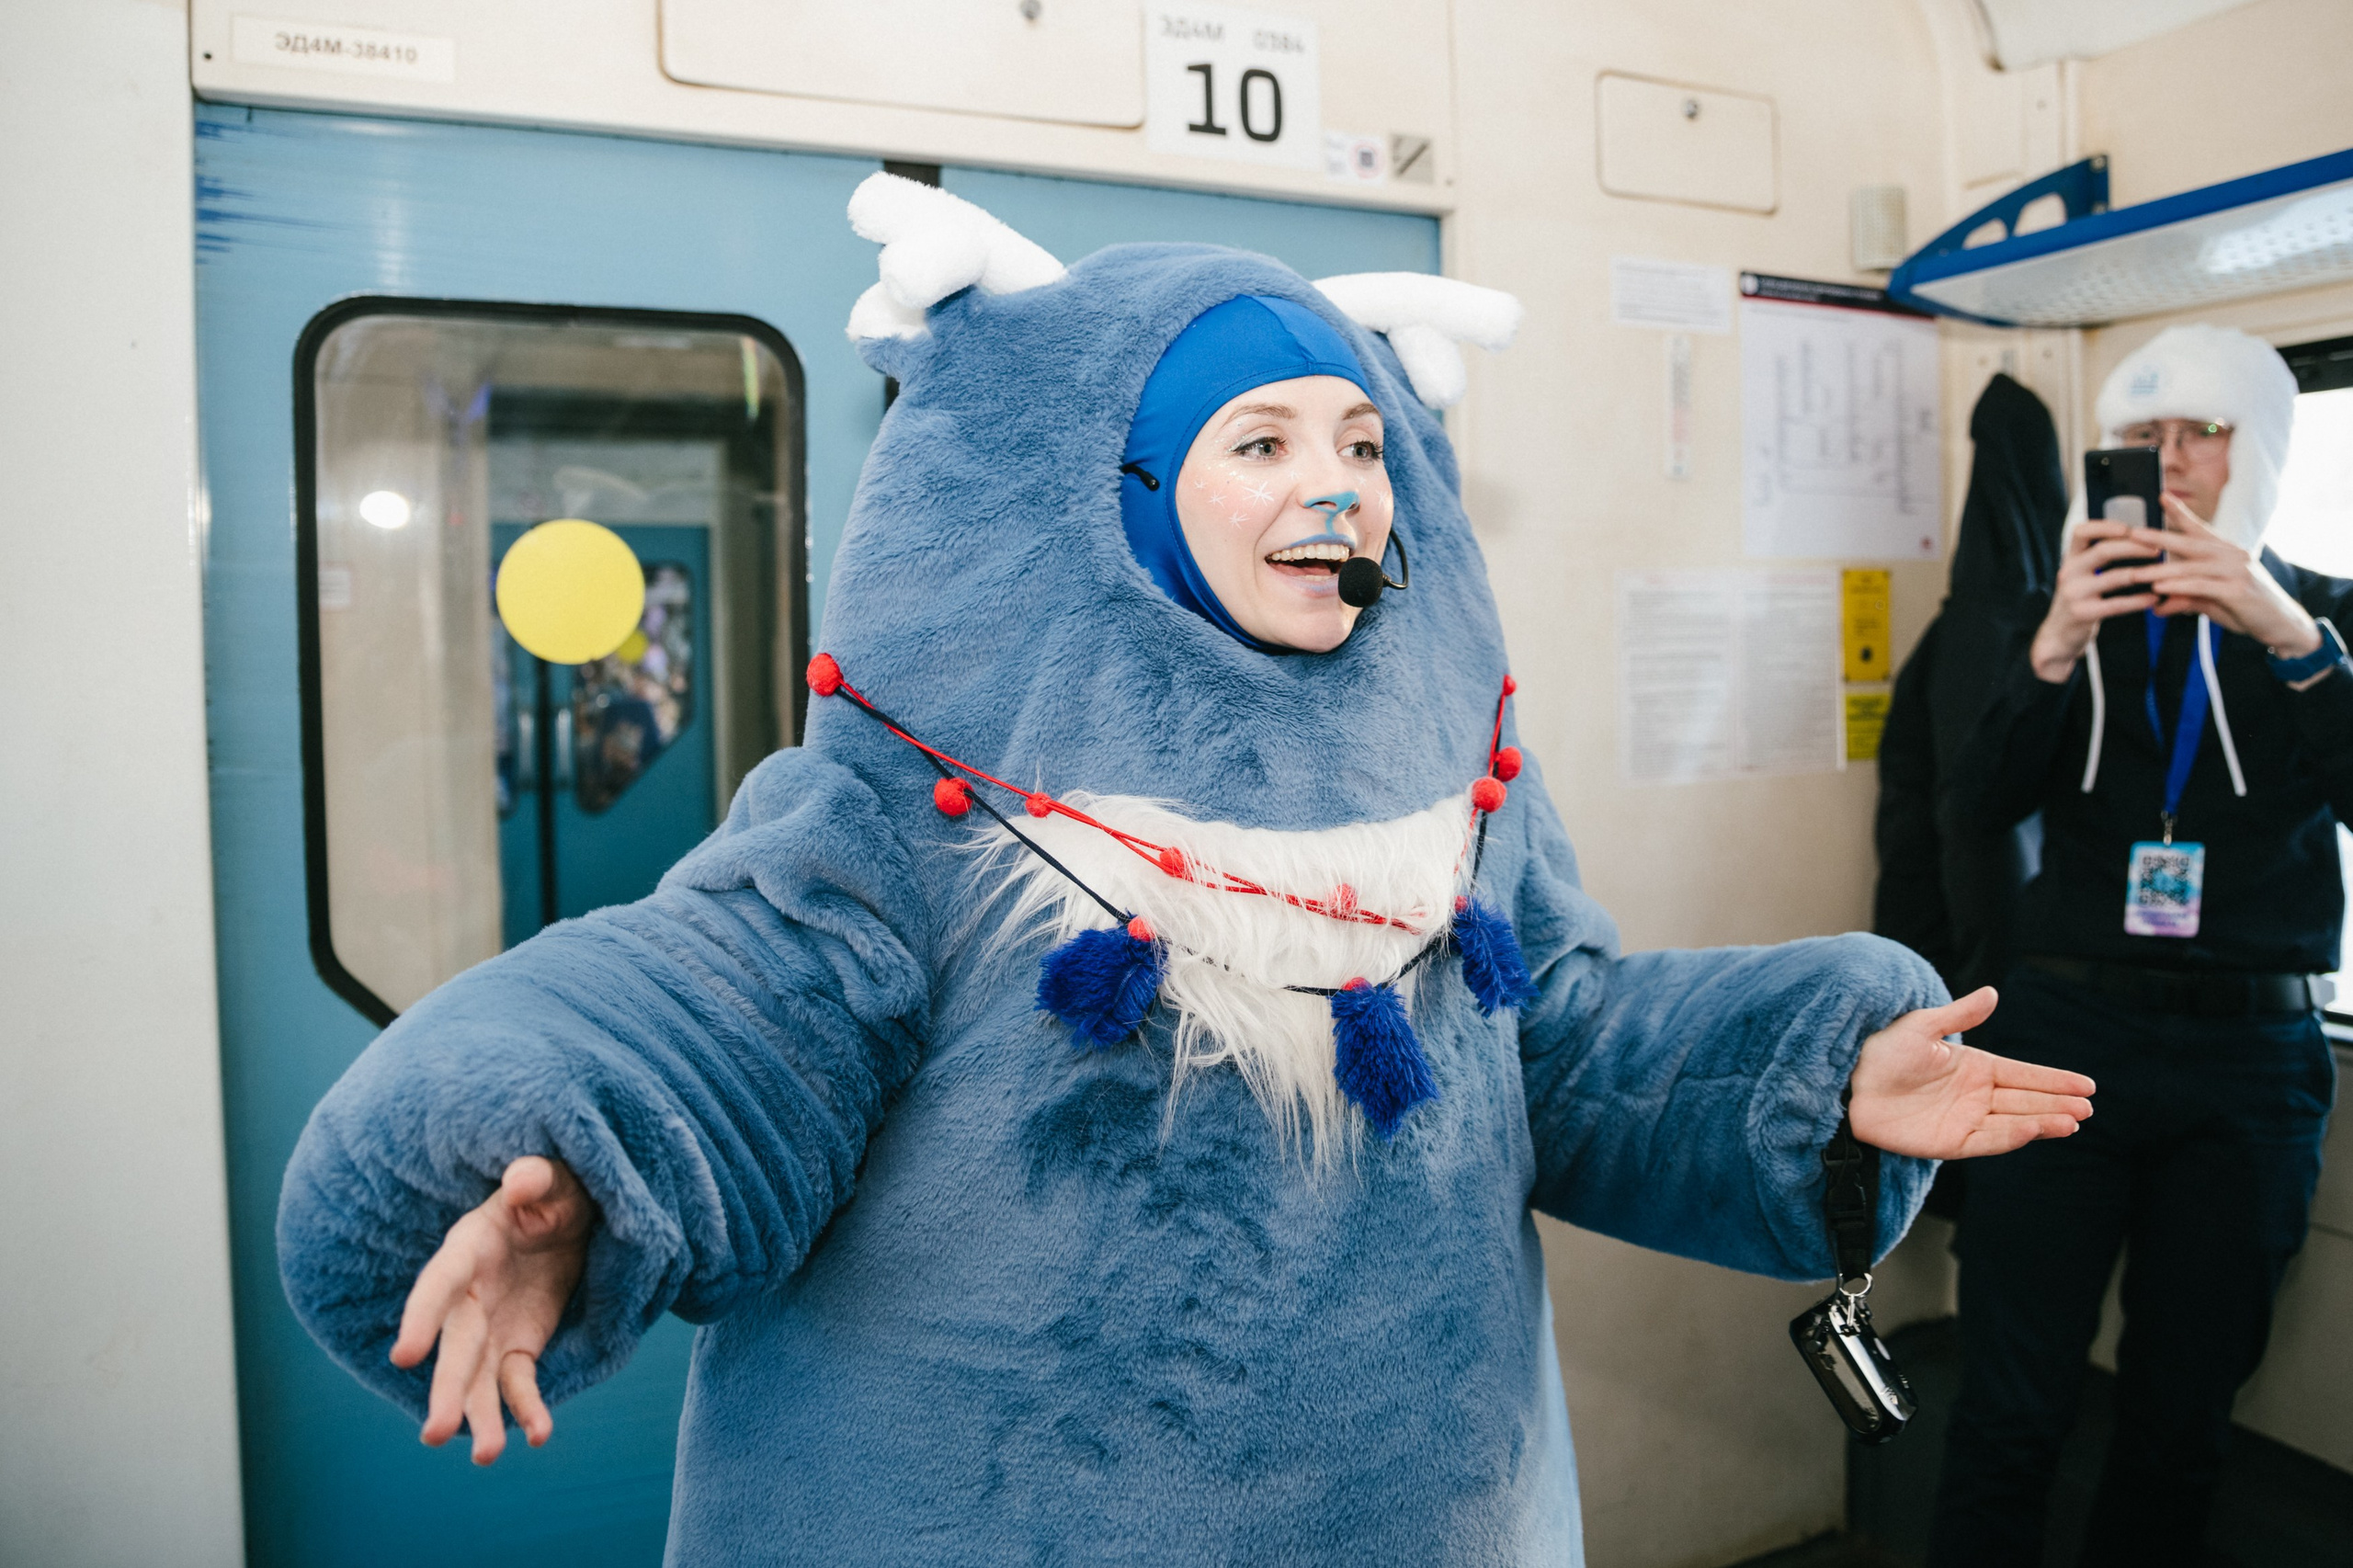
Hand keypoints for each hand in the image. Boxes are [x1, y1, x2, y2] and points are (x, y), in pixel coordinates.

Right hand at [391, 1155, 594, 1464]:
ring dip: (480, 1417)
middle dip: (446, 1390)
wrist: (569, 1216)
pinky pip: (519, 1383)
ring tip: (488, 1457)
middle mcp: (471, 1297)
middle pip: (454, 1348)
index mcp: (469, 1249)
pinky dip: (528, 1409)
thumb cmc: (553, 1190)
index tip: (404, 1357)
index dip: (421, 1318)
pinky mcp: (519, 1346)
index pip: (439, 1285)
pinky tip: (539, 1436)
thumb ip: (537, 1179)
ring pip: (477, 1380)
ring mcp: (492, 1327)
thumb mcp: (553, 1177)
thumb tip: (522, 1183)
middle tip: (434, 1434)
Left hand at [1847, 988, 2094, 1159]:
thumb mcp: (1922, 1027)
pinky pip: (1987, 1140)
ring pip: (2013, 1122)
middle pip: (2026, 1100)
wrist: (1847, 1082)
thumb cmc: (1880, 1051)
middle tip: (2088, 1107)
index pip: (2024, 1074)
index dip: (2055, 1080)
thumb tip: (1993, 994)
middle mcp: (1974, 1095)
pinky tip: (2036, 1129)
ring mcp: (1964, 1119)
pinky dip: (2013, 1136)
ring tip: (2074, 1121)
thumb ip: (1959, 1015)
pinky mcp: (1949, 1142)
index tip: (2088, 1085)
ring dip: (2044, 1122)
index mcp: (1973, 1066)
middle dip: (2058, 1103)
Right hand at [2029, 519, 2162, 680]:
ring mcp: (2074, 593)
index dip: (2106, 526)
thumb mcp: (2079, 576)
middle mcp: (2068, 572)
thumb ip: (2096, 559)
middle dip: (2135, 546)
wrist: (2057, 635)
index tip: (2131, 528)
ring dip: (2143, 572)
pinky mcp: (2083, 613)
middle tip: (2158, 547)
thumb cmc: (2077, 600)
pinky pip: (2117, 604)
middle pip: (2104, 550)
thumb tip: (2135, 539)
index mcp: (2069, 559)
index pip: (2082, 532)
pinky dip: (2139, 600)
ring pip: (2114, 577)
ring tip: (2162, 570)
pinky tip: (2154, 598)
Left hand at [2140, 497, 2320, 655]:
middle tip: (2133, 533)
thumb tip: (2157, 606)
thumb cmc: (2247, 609)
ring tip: (2135, 573)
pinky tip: (2160, 587)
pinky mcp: (2238, 590)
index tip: (2161, 497)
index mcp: (2227, 552)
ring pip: (2192, 566)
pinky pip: (2202, 585)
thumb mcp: (2211, 601)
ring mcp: (2237, 571)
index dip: (2180, 513)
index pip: (2201, 529)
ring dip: (2161, 570)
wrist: (2282, 625)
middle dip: (2159, 538)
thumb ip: (2185, 598)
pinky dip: (2179, 585)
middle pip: (2191, 543)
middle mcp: (2233, 555)